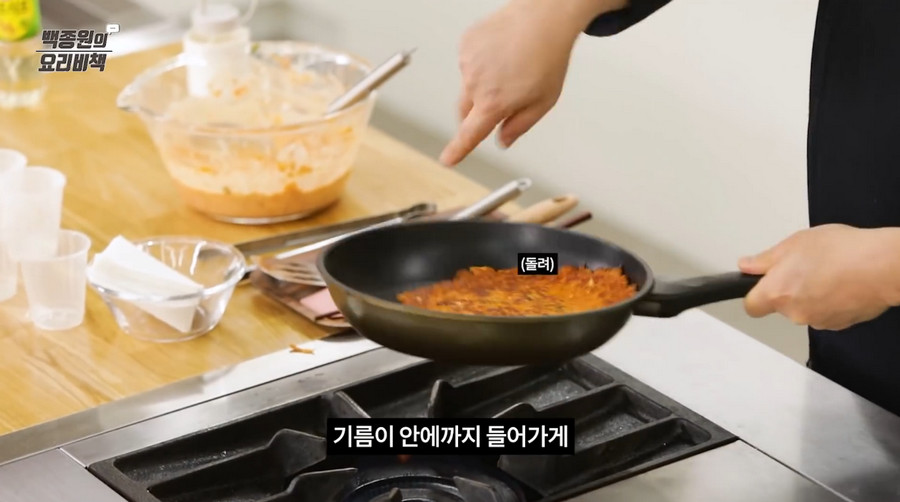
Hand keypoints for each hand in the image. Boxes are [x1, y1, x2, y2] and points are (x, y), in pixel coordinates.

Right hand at [439, 0, 626, 165]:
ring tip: (509, 67)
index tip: (448, 159)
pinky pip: (468, 62)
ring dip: (482, 84)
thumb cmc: (548, 57)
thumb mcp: (543, 102)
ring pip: (468, 85)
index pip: (470, 133)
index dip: (458, 149)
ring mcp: (467, 62)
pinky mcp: (465, 43)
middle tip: (502, 101)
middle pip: (465, 111)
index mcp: (494, 102)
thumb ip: (519, 125)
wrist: (544, 18)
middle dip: (477, 113)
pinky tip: (501, 53)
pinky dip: (481, 63)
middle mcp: (475, 83)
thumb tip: (502, 140)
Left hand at [738, 224, 899, 330]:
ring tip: (828, 271)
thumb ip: (766, 259)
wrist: (882, 266)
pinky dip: (831, 301)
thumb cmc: (842, 252)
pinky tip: (842, 282)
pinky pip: (827, 313)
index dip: (755, 293)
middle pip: (781, 305)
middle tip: (804, 267)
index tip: (761, 283)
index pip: (751, 306)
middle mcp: (794, 312)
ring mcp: (818, 320)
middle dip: (788, 289)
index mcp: (777, 293)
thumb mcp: (795, 243)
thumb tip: (747, 265)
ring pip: (805, 309)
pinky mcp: (840, 324)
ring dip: (811, 294)